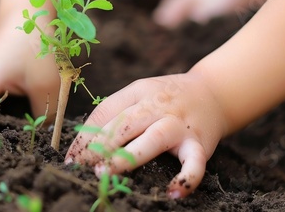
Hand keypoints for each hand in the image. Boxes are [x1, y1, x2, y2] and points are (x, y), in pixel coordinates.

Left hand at [65, 73, 226, 198]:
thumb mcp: (142, 91)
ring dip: (127, 157)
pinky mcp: (200, 143)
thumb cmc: (167, 96)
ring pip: (152, 139)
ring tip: (104, 173)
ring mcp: (179, 124)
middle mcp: (158, 106)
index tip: (71, 156)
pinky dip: (186, 178)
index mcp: (140, 91)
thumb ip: (118, 109)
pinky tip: (172, 193)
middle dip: (99, 146)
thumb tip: (84, 140)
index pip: (106, 110)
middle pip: (124, 124)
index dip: (86, 134)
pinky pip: (194, 163)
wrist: (213, 92)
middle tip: (80, 166)